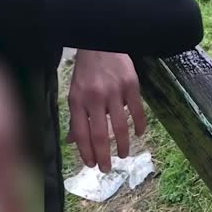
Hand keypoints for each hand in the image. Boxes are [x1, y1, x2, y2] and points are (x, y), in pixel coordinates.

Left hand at [66, 50, 145, 172]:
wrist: (101, 42)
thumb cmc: (87, 69)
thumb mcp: (75, 92)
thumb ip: (75, 117)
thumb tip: (72, 141)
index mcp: (77, 100)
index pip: (81, 133)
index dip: (86, 151)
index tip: (92, 164)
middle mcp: (95, 98)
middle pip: (100, 134)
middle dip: (104, 155)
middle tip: (108, 169)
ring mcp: (114, 92)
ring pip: (120, 126)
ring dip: (122, 144)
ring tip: (124, 155)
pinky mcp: (131, 85)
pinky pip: (137, 110)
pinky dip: (139, 125)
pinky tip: (139, 134)